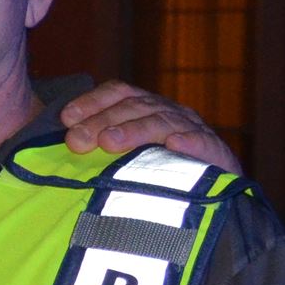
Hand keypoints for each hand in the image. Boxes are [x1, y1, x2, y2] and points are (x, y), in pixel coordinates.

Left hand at [59, 81, 241, 174]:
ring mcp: (194, 130)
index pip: (119, 92)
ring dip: (134, 131)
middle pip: (135, 107)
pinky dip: (189, 143)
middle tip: (77, 140)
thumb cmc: (163, 173)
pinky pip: (202, 144)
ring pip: (161, 123)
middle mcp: (169, 112)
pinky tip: (173, 146)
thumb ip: (101, 147)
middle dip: (103, 121)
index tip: (66, 118)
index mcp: (148, 108)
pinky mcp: (216, 153)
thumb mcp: (130, 155)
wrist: (220, 193)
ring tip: (110, 142)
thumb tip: (65, 148)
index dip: (92, 101)